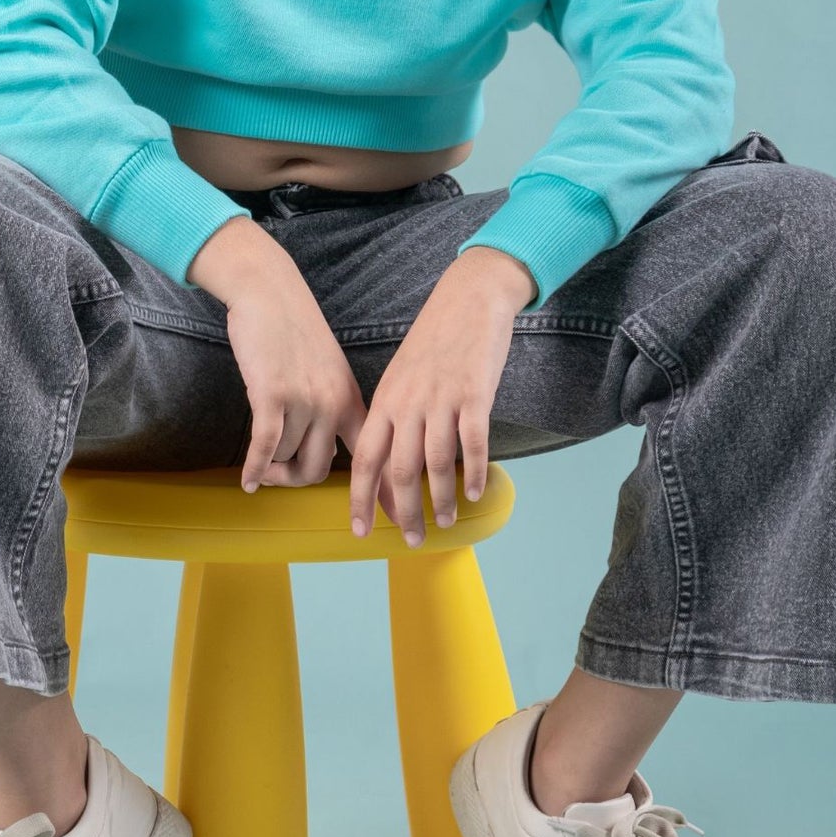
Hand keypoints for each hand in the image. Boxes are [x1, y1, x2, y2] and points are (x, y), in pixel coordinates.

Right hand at [223, 256, 403, 527]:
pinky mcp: (273, 396)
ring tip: (259, 466)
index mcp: (354, 400)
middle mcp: (334, 404)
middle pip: (320, 471)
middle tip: (277, 480)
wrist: (270, 294)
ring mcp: (305, 401)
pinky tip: (247, 482)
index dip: (384, 493)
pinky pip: (265, 448)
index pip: (377, 456)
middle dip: (295, 482)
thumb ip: (334, 408)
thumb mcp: (329, 371)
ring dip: (271, 470)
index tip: (393, 523)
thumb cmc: (295, 333)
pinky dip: (254, 469)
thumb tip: (329, 450)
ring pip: (289, 459)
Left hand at [348, 247, 535, 546]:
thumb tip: (389, 464)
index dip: (360, 499)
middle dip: (404, 512)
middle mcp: (408, 403)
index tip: (360, 530)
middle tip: (413, 540)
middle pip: (399, 471)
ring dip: (441, 500)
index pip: (364, 459)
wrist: (468, 297)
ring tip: (445, 522)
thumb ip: (394, 417)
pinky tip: (474, 492)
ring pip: (436, 464)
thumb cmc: (434, 339)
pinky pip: (472, 443)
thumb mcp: (401, 376)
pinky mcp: (474, 393)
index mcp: (384, 400)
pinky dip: (472, 472)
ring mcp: (441, 399)